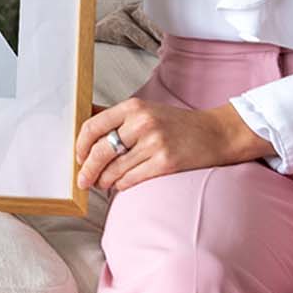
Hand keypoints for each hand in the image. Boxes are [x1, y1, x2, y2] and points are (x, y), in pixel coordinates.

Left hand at [76, 97, 269, 192]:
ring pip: (114, 169)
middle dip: (87, 170)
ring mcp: (154, 143)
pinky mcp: (165, 163)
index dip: (81, 144)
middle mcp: (142, 122)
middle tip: (82, 180)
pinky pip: (131, 180)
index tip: (78, 156)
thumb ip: (116, 117)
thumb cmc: (177, 124)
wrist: (215, 133)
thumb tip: (85, 124)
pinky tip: (119, 186)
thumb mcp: (146, 110)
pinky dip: (120, 186)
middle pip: (101, 151)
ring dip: (103, 181)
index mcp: (134, 106)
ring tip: (101, 185)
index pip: (94, 125)